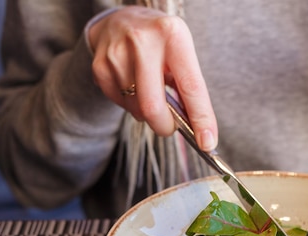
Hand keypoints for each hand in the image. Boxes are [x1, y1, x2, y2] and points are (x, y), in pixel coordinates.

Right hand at [88, 6, 217, 150]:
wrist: (121, 20)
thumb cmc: (160, 43)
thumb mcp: (181, 53)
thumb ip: (188, 87)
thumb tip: (198, 129)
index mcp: (172, 35)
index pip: (191, 87)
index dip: (201, 118)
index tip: (207, 142)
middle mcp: (143, 42)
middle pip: (153, 106)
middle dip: (165, 126)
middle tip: (170, 126)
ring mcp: (117, 54)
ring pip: (136, 110)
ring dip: (147, 112)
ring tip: (149, 90)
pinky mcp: (100, 67)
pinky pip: (120, 104)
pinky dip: (131, 105)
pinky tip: (132, 85)